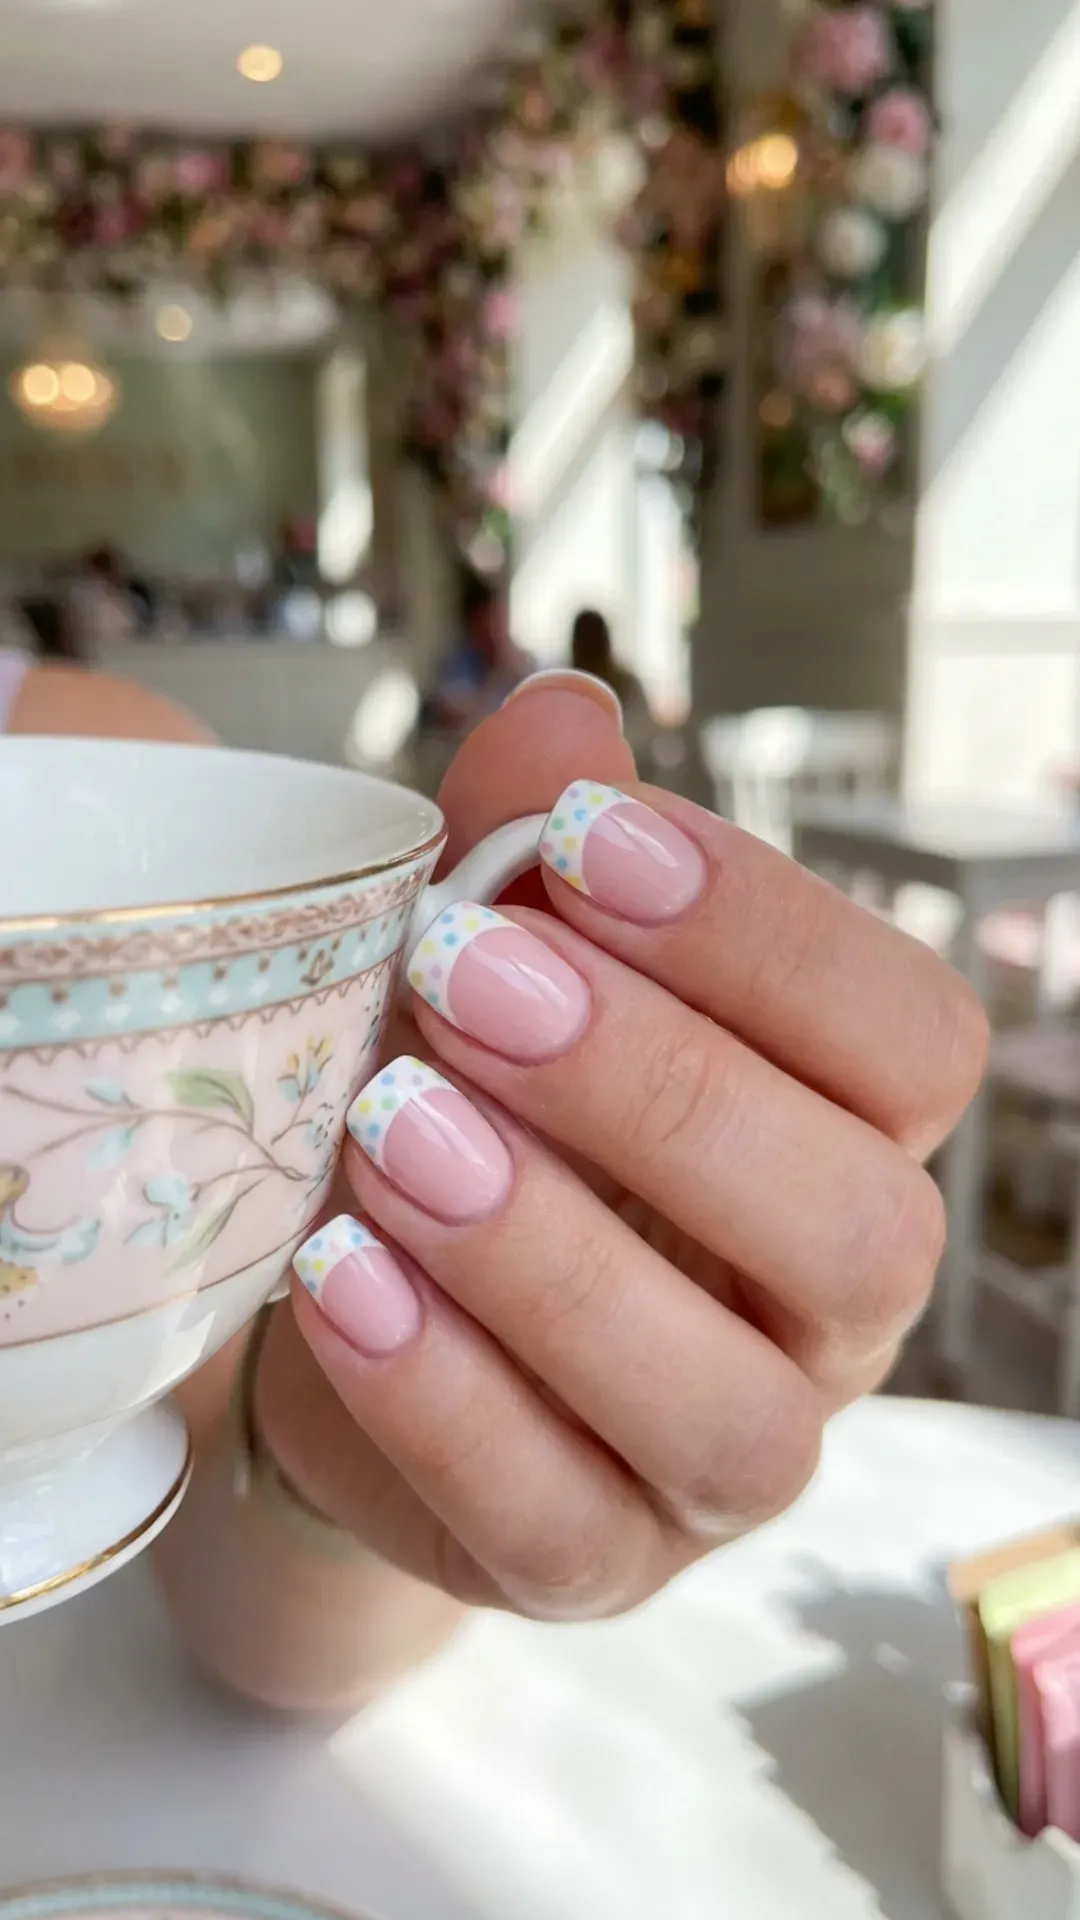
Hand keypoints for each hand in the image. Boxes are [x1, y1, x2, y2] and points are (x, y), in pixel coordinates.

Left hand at [257, 679, 986, 1620]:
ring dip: (558, 1261)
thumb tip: (561, 709)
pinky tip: (339, 1278)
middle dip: (662, 1089)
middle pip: (856, 1228)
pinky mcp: (598, 1562)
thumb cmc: (467, 1099)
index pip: (908, 1042)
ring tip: (393, 1129)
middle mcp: (828, 1311)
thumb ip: (532, 849)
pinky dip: (446, 1400)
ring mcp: (727, 1459)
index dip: (770, 937)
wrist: (355, 1298)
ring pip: (735, 1413)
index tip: (591, 842)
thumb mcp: (488, 964)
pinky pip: (564, 1521)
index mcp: (844, 1136)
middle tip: (469, 977)